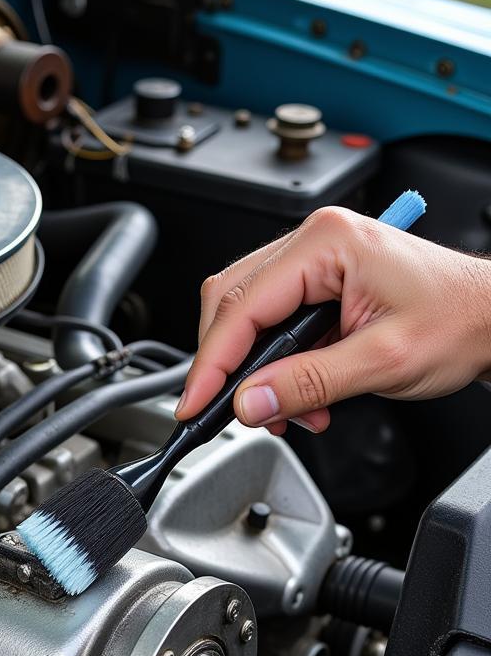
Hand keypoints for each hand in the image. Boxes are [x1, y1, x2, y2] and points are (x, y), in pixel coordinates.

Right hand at [175, 206, 490, 433]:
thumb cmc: (461, 321)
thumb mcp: (383, 362)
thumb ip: (309, 384)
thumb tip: (249, 402)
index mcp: (327, 244)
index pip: (241, 306)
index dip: (212, 363)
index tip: (193, 404)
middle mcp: (314, 242)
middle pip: (231, 305)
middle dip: (231, 367)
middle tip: (237, 412)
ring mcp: (313, 260)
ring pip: (246, 317)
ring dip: (255, 371)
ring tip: (288, 410)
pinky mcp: (317, 282)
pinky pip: (271, 323)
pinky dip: (274, 366)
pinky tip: (299, 394)